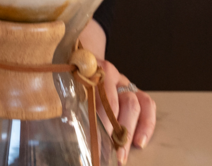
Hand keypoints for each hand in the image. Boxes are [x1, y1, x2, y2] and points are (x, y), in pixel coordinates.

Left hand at [78, 21, 156, 164]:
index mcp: (90, 70)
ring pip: (137, 103)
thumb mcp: (64, 85)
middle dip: (119, 129)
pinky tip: (140, 142)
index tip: (98, 136)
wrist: (80, 59)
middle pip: (120, 100)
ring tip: (124, 152)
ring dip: (131, 131)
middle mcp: (111, 74)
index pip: (99, 92)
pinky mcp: (134, 91)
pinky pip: (147, 104)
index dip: (100, 115)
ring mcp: (124, 82)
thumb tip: (64, 123)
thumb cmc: (70, 78)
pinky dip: (146, 124)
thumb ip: (66, 100)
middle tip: (114, 151)